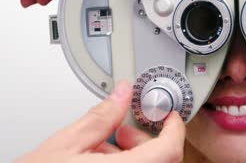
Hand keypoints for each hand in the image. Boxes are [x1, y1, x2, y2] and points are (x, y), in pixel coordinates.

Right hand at [16, 81, 185, 162]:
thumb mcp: (65, 144)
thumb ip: (100, 118)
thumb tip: (120, 95)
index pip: (170, 150)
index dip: (174, 128)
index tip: (169, 116)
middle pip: (160, 160)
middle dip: (145, 141)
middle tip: (125, 129)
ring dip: (134, 155)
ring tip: (103, 147)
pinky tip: (99, 161)